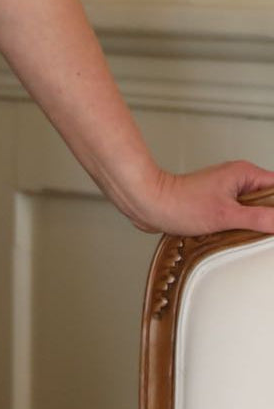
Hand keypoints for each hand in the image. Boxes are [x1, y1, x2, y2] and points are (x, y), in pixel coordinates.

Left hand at [123, 160, 273, 236]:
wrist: (148, 204)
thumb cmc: (178, 204)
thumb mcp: (226, 215)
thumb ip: (260, 218)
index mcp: (245, 173)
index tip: (272, 223)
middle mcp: (238, 179)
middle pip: (270, 200)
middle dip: (268, 218)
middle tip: (260, 232)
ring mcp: (228, 191)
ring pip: (255, 209)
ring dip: (254, 224)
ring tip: (243, 232)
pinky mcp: (218, 202)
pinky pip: (240, 215)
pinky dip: (240, 226)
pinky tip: (233, 235)